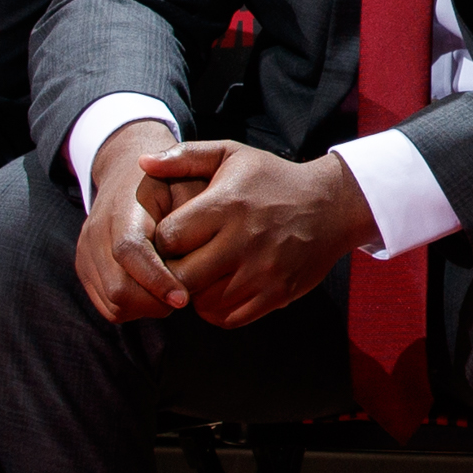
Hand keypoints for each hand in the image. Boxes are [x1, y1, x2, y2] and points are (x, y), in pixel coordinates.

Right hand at [71, 117, 206, 321]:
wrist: (127, 174)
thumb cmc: (170, 183)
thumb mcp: (189, 185)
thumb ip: (194, 217)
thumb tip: (197, 256)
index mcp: (124, 209)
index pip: (129, 251)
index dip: (156, 279)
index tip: (183, 298)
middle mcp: (97, 232)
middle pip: (119, 288)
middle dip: (156, 301)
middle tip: (184, 295)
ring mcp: (87, 253)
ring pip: (115, 304)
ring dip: (147, 306)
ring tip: (171, 288)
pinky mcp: (85, 269)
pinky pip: (110, 307)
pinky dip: (135, 307)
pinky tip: (155, 289)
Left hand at [142, 139, 375, 328]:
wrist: (331, 206)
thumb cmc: (271, 179)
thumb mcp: (231, 155)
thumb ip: (185, 156)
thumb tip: (142, 163)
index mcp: (227, 205)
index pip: (169, 238)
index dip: (160, 242)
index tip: (170, 238)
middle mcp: (244, 240)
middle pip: (182, 277)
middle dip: (172, 273)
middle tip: (177, 264)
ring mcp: (262, 271)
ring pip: (203, 302)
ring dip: (193, 295)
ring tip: (199, 277)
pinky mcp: (277, 294)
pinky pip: (229, 318)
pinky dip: (216, 310)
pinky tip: (218, 291)